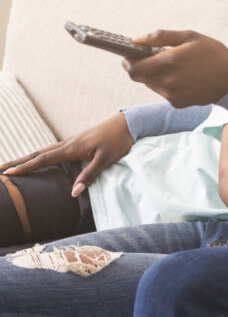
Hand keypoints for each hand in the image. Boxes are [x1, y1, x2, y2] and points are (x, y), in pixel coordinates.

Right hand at [0, 112, 132, 196]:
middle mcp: (67, 143)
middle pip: (37, 154)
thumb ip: (89, 175)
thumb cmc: (118, 142)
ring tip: (12, 165)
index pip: (43, 159)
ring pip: (43, 151)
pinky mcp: (76, 142)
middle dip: (17, 162)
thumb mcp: (105, 160)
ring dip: (26, 158)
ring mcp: (70, 142)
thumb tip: (73, 192)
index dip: (25, 167)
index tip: (8, 174)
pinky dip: (39, 155)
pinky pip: (52, 150)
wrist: (127, 124)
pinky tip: (37, 159)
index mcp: (71, 148)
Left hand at [124, 30, 227, 107]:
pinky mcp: (176, 103)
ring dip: (152, 74)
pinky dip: (164, 83)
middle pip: (137, 76)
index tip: (128, 52)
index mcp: (169, 61)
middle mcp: (167, 80)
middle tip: (145, 57)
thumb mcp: (191, 36)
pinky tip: (180, 76)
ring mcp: (171, 94)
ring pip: (149, 83)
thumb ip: (161, 36)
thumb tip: (137, 39)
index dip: (127, 59)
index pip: (133, 66)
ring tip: (169, 65)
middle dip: (137, 66)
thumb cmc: (214, 54)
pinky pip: (162, 91)